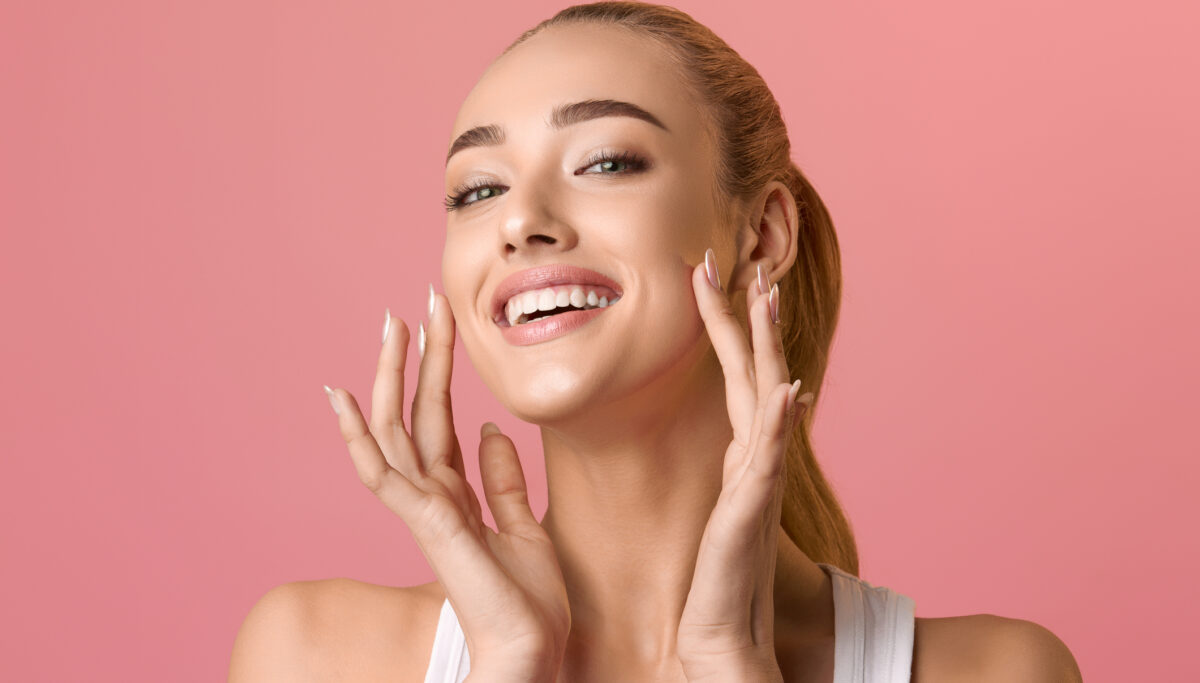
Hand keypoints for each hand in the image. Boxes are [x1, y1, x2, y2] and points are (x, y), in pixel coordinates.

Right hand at [323, 291, 569, 682]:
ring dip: (389, 377)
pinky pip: (383, 474)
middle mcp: (432, 496)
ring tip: (390, 325)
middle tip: (413, 305)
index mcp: (456, 494)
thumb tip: (492, 429)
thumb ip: (504, 480)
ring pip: (394, 431)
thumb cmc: (529, 603)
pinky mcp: (425, 524)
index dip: (438, 369)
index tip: (439, 322)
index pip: (440, 419)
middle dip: (413, 358)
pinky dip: (359, 436)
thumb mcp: (524, 527)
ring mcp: (423, 510)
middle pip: (414, 414)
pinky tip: (344, 399)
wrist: (533, 651)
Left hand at [676, 251, 811, 681]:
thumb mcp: (724, 504)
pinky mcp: (754, 508)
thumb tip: (751, 430)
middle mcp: (757, 456)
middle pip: (755, 370)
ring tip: (764, 296)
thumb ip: (739, 466)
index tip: (714, 278)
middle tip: (737, 260)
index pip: (738, 374)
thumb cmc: (716, 574)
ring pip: (766, 396)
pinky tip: (787, 389)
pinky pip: (771, 456)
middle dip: (745, 315)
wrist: (722, 630)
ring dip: (767, 344)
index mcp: (744, 451)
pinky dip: (782, 420)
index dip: (728, 326)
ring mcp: (759, 478)